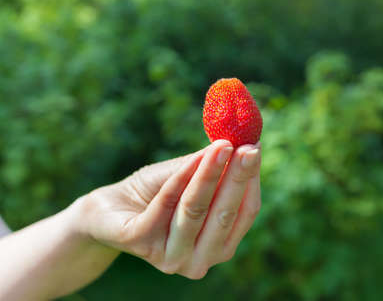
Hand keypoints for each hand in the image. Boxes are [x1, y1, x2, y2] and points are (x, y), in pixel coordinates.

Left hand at [77, 140, 260, 278]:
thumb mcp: (188, 177)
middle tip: (247, 148)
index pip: (244, 214)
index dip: (251, 182)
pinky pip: (166, 205)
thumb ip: (212, 166)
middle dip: (236, 178)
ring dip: (210, 174)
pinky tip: (193, 157)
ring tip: (222, 146)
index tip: (254, 149)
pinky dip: (180, 178)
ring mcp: (171, 257)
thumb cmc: (155, 192)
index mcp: (218, 245)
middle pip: (224, 215)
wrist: (110, 208)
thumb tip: (240, 141)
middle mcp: (199, 259)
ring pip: (196, 210)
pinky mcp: (143, 244)